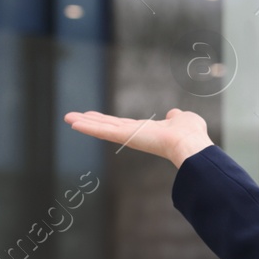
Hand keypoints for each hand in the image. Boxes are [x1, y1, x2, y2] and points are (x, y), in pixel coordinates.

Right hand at [62, 108, 213, 167]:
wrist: (190, 144)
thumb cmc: (191, 134)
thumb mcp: (183, 119)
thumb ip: (176, 117)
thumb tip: (174, 114)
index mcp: (147, 130)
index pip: (122, 125)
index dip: (108, 120)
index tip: (94, 117)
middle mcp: (135, 135)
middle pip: (107, 126)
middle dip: (90, 122)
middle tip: (72, 118)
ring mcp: (129, 136)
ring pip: (102, 129)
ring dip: (84, 123)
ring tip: (67, 118)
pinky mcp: (126, 136)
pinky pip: (103, 131)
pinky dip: (88, 126)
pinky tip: (73, 122)